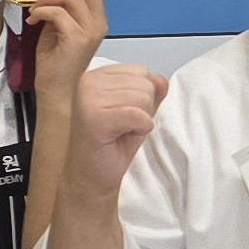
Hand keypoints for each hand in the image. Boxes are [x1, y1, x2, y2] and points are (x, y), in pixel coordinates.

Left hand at [24, 0, 113, 89]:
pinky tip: (33, 20)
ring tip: (35, 10)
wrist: (56, 89)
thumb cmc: (56, 62)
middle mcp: (98, 23)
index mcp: (97, 20)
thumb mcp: (60, 29)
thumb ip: (61, 10)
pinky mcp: (76, 39)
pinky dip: (41, 11)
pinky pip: (57, 12)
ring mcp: (89, 31)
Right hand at [72, 64, 166, 192]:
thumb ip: (151, 91)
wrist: (91, 177)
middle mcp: (88, 82)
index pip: (142, 71)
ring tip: (119, 132)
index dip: (142, 98)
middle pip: (145, 84)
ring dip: (140, 121)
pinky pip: (138, 116)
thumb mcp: (138, 111)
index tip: (122, 115)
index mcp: (95, 75)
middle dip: (142, 110)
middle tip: (121, 127)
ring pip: (144, 99)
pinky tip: (121, 137)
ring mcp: (88, 98)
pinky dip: (140, 129)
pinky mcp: (94, 118)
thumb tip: (161, 79)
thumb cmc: (111, 144)